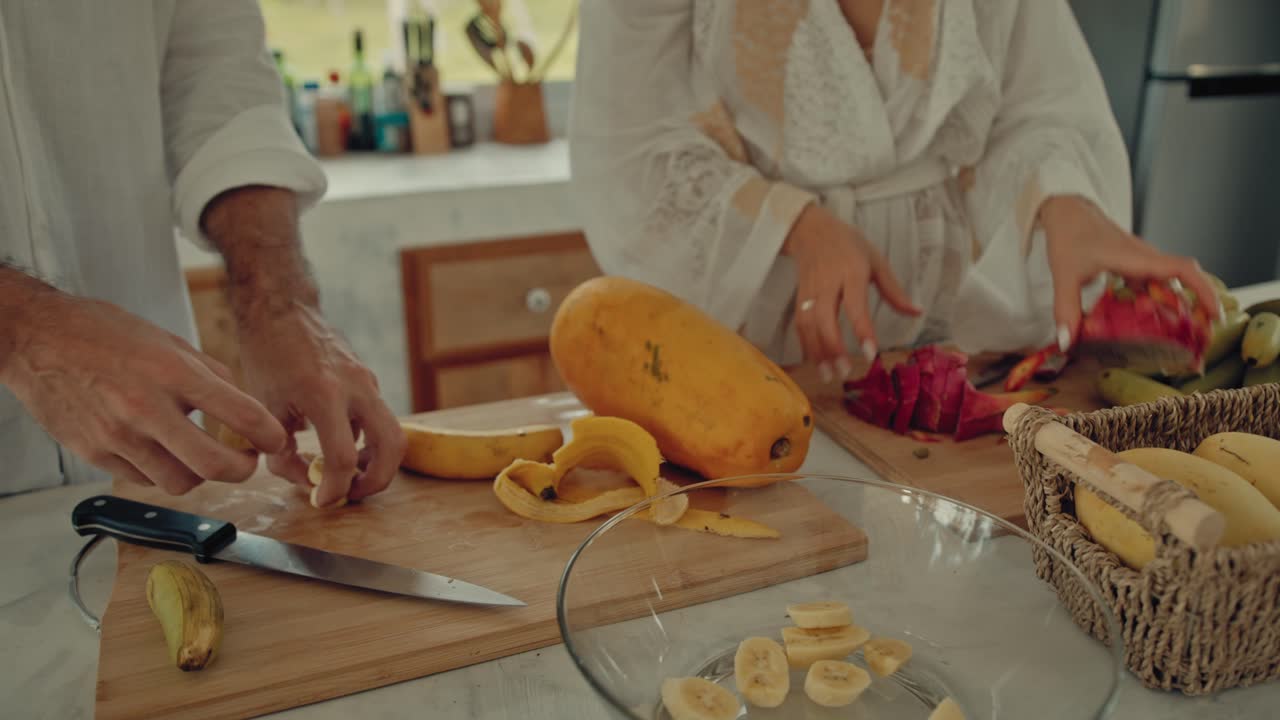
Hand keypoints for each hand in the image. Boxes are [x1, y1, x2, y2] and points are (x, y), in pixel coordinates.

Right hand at [0, 287, 286, 493]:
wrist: (38, 338)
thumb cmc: (103, 333)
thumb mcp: (168, 341)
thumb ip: (209, 375)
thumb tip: (243, 408)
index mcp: (172, 373)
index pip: (241, 414)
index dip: (269, 434)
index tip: (275, 438)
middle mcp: (146, 408)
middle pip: (214, 465)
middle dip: (243, 470)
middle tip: (246, 461)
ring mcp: (118, 436)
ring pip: (180, 483)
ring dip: (201, 475)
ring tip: (201, 455)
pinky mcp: (96, 453)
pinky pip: (144, 480)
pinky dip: (162, 472)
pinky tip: (162, 451)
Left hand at [235, 304, 405, 506]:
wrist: (282, 311)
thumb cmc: (267, 355)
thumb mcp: (265, 408)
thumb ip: (282, 451)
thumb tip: (306, 481)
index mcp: (324, 393)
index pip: (341, 457)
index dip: (334, 488)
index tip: (321, 500)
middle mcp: (356, 386)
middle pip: (392, 446)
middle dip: (377, 480)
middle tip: (353, 495)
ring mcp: (368, 381)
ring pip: (393, 433)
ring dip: (376, 462)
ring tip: (348, 475)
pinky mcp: (370, 379)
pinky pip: (378, 418)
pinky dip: (367, 441)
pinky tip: (340, 444)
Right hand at [783, 203, 921, 381]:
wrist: (811, 231)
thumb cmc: (849, 246)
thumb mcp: (876, 261)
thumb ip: (894, 290)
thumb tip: (916, 312)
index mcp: (851, 272)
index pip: (855, 305)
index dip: (862, 330)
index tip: (871, 353)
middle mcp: (827, 283)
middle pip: (825, 320)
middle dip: (833, 348)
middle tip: (845, 372)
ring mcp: (810, 291)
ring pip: (809, 325)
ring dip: (817, 352)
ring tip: (829, 375)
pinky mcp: (799, 298)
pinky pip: (800, 325)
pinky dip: (806, 346)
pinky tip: (816, 362)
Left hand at [1040, 195, 1221, 348]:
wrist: (1067, 210)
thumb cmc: (1069, 234)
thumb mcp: (1064, 274)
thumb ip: (1067, 309)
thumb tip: (1068, 344)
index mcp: (1137, 258)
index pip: (1182, 270)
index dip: (1203, 291)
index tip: (1214, 314)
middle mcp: (1145, 259)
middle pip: (1182, 283)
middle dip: (1195, 309)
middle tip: (1199, 340)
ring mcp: (1140, 263)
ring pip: (1166, 287)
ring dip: (1173, 309)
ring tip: (1176, 339)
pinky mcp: (1131, 267)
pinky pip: (1150, 287)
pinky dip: (1152, 305)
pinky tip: (1144, 325)